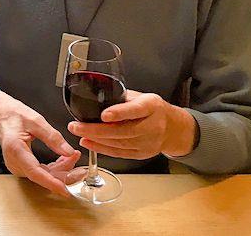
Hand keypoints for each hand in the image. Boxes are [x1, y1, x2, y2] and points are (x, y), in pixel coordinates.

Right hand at [0, 90, 80, 196]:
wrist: (2, 115)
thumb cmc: (15, 115)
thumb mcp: (36, 121)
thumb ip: (53, 137)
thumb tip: (69, 152)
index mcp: (16, 150)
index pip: (35, 172)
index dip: (51, 183)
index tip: (65, 190)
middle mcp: (15, 162)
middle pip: (42, 176)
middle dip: (64, 173)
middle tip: (81, 168)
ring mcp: (17, 166)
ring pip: (44, 175)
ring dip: (61, 169)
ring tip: (74, 157)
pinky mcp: (22, 166)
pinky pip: (40, 171)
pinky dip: (54, 167)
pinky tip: (65, 159)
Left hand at [67, 90, 197, 158]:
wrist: (173, 128)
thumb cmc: (152, 109)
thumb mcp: (141, 96)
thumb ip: (121, 98)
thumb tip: (95, 97)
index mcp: (152, 106)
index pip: (136, 110)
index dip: (119, 113)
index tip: (103, 114)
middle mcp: (153, 126)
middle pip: (123, 131)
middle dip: (96, 129)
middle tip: (76, 126)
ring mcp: (149, 142)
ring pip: (119, 143)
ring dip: (96, 140)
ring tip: (79, 133)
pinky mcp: (143, 154)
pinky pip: (120, 153)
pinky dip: (102, 149)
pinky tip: (89, 143)